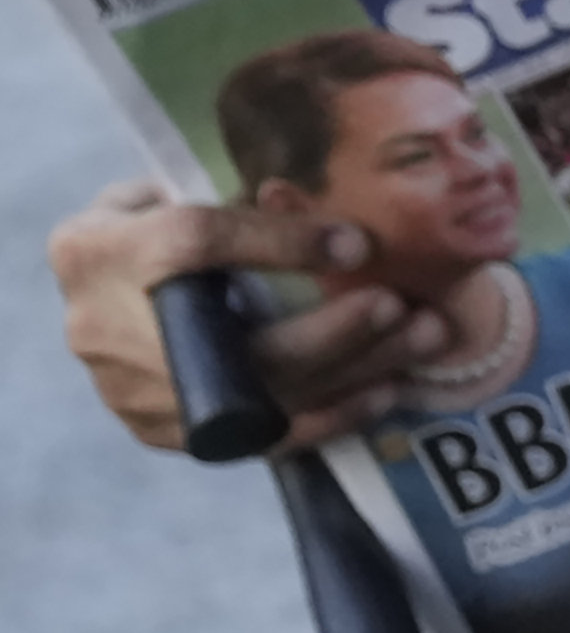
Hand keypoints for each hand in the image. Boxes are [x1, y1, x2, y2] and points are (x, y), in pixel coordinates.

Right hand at [50, 179, 428, 449]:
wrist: (84, 299)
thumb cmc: (138, 231)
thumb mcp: (160, 195)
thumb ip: (222, 199)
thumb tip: (309, 205)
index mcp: (101, 250)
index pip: (195, 243)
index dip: (279, 243)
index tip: (358, 242)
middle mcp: (107, 330)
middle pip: (241, 344)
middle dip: (337, 330)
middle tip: (402, 305)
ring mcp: (134, 393)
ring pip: (264, 396)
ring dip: (355, 371)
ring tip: (422, 339)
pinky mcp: (163, 433)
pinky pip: (262, 437)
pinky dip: (332, 415)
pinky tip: (387, 389)